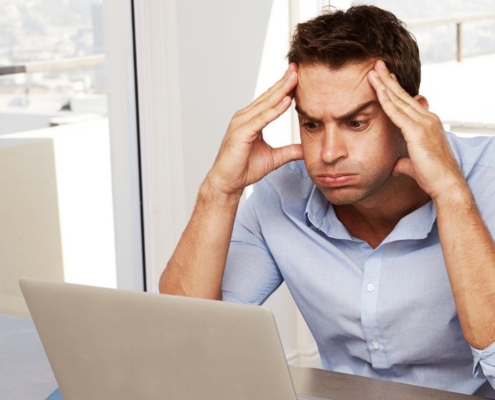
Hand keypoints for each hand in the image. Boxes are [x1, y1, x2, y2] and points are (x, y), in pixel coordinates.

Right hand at [207, 63, 302, 195]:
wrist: (228, 182)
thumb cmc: (244, 169)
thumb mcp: (274, 158)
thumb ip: (289, 151)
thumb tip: (305, 149)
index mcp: (251, 120)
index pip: (271, 100)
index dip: (284, 87)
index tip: (298, 76)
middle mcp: (245, 117)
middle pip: (268, 96)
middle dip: (284, 82)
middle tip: (298, 67)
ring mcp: (242, 123)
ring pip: (266, 104)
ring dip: (281, 90)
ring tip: (295, 78)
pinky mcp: (242, 132)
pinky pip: (262, 119)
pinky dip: (274, 110)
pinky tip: (286, 101)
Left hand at [368, 60, 465, 200]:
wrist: (446, 184)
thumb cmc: (432, 176)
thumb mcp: (414, 165)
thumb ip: (404, 162)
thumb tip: (395, 166)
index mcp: (427, 123)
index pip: (407, 102)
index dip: (394, 89)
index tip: (385, 78)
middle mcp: (427, 118)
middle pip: (403, 95)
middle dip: (388, 79)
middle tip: (377, 65)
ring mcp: (423, 123)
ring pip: (399, 99)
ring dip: (384, 84)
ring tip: (373, 70)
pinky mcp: (417, 131)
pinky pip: (397, 112)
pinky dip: (386, 99)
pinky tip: (377, 88)